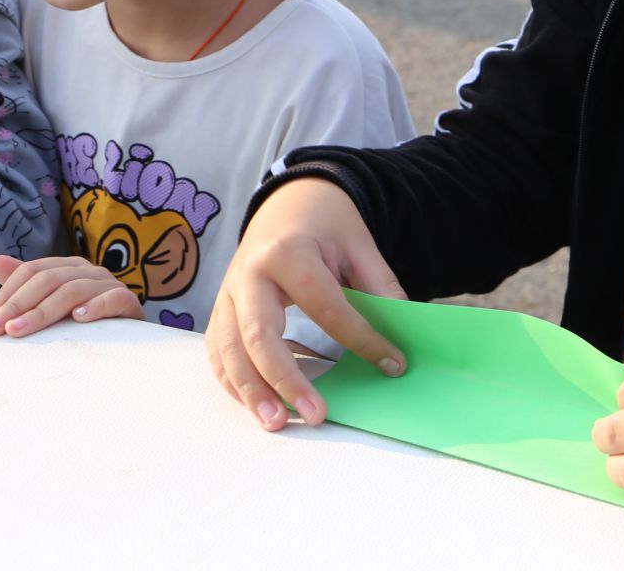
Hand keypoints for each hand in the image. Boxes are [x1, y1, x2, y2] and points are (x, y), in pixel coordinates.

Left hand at [0, 254, 143, 336]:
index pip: (33, 270)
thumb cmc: (82, 321)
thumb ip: (25, 284)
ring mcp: (111, 285)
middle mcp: (90, 271)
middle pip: (50, 279)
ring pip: (74, 290)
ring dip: (43, 311)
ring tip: (21, 329)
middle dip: (19, 304)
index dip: (8, 294)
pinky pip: (113, 298)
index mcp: (70, 266)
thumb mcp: (51, 302)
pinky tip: (78, 319)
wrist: (124, 338)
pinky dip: (95, 307)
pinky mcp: (129, 302)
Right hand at [203, 178, 407, 432]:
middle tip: (315, 415)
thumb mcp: (360, 244)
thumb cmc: (327, 224)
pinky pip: (218, 353)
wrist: (288, 201)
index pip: (324, 306)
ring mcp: (227, 294)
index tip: (392, 363)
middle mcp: (248, 274)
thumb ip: (381, 287)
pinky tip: (258, 405)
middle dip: (285, 379)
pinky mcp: (220, 310)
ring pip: (229, 351)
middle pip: (259, 335)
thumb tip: (405, 335)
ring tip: (278, 423)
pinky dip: (234, 382)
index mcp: (288, 252)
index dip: (360, 338)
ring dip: (251, 391)